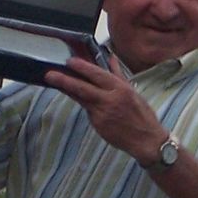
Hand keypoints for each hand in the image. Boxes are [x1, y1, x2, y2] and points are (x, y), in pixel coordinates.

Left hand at [42, 57, 167, 161]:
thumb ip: (118, 74)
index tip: (70, 61)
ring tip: (53, 81)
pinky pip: (87, 110)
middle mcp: (110, 100)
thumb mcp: (132, 91)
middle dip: (65, 79)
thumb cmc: (141, 114)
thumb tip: (111, 57)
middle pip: (83, 88)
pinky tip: (72, 95)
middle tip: (50, 74)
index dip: (82, 67)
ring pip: (81, 98)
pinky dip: (81, 102)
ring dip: (66, 89)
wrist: (146, 140)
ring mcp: (103, 113)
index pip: (97, 74)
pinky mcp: (98, 124)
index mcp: (120, 88)